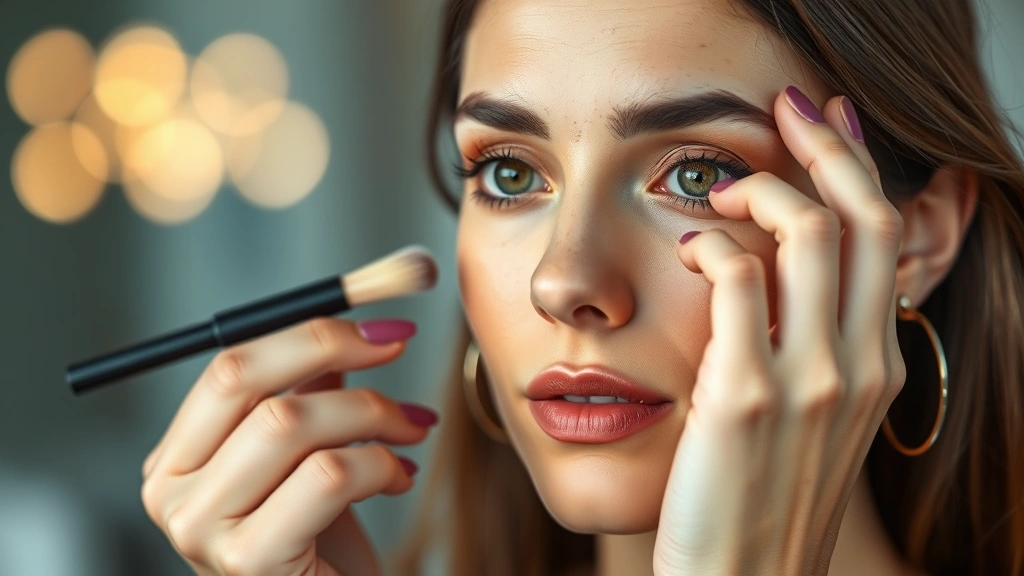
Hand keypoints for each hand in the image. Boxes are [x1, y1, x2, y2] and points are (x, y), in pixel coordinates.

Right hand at [140, 317, 437, 575]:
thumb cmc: (323, 544)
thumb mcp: (310, 455)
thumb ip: (311, 391)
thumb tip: (352, 325)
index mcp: (176, 458)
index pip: (228, 366)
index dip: (308, 331)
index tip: (377, 323)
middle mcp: (171, 492)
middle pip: (243, 380)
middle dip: (333, 348)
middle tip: (396, 345)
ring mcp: (200, 529)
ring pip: (289, 423)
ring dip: (371, 413)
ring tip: (410, 431)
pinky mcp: (247, 561)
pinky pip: (327, 476)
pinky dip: (380, 464)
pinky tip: (400, 477)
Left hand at [653, 87, 906, 574]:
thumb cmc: (759, 499)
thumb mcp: (810, 422)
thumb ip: (808, 350)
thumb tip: (775, 278)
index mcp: (876, 366)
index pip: (883, 236)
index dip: (855, 165)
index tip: (823, 122)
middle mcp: (859, 365)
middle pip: (863, 215)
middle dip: (823, 142)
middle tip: (783, 107)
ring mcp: (809, 380)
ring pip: (809, 230)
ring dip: (759, 183)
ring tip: (717, 186)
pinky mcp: (746, 394)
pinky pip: (738, 276)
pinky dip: (712, 240)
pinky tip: (690, 246)